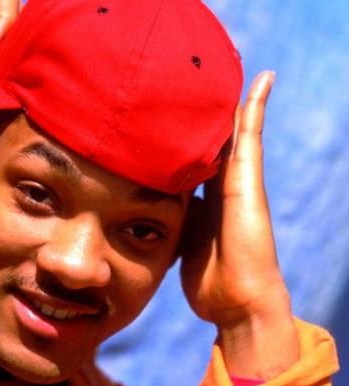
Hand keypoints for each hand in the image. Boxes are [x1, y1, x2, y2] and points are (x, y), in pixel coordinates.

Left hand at [180, 72, 298, 378]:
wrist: (236, 301)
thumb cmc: (206, 278)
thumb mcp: (179, 241)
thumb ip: (169, 221)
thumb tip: (143, 212)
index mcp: (204, 197)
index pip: (194, 155)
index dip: (184, 133)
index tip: (170, 110)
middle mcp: (222, 184)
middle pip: (214, 137)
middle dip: (207, 111)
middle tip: (199, 78)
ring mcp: (238, 182)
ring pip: (233, 130)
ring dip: (232, 99)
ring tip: (233, 66)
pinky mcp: (249, 182)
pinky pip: (251, 137)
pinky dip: (254, 107)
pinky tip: (259, 80)